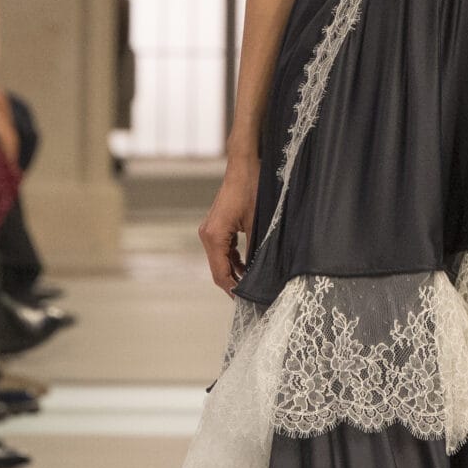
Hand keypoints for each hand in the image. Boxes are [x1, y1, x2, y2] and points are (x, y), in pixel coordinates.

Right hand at [199, 156, 260, 292]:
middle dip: (233, 283)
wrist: (243, 166)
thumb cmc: (251, 189)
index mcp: (214, 236)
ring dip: (234, 273)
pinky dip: (233, 261)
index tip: (245, 301)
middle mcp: (207, 235)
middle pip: (218, 269)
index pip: (220, 273)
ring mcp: (209, 231)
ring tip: (251, 285)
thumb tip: (260, 272)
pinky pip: (222, 250)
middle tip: (251, 297)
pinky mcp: (215, 227)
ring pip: (220, 261)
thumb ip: (255, 249)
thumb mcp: (257, 222)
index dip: (232, 289)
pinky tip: (247, 268)